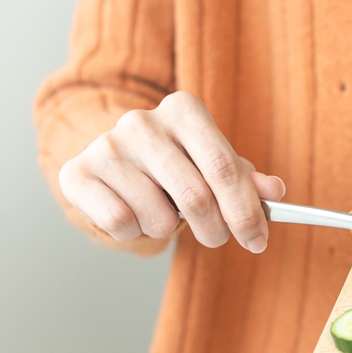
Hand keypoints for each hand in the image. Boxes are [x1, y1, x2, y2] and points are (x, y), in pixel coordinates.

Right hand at [59, 91, 284, 251]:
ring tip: (161, 209)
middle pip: (197, 198)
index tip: (259, 241)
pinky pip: (121, 225)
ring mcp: (106, 146)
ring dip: (169, 229)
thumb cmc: (177, 164)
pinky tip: (133, 210)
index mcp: (184, 111)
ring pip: (159, 218)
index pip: (225, 168)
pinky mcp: (77, 173)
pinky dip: (135, 232)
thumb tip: (274, 192)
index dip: (246, 212)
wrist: (114, 160)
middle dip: (215, 231)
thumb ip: (246, 179)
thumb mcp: (215, 164)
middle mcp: (142, 122)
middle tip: (216, 237)